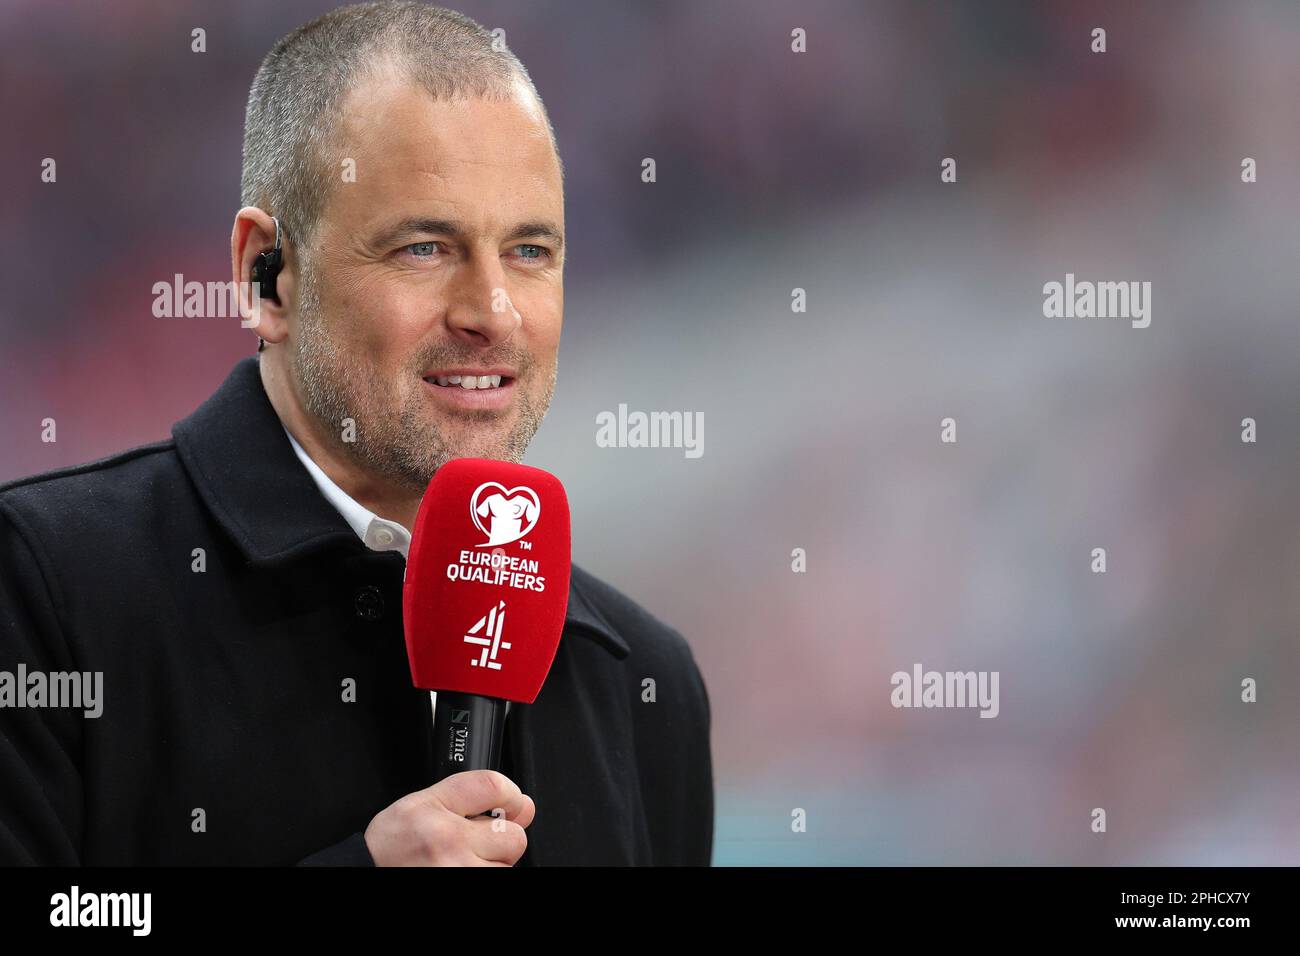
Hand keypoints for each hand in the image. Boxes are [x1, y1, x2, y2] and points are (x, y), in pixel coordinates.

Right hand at [363, 769, 535, 865]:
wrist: (368, 874)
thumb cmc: (392, 846)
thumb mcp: (422, 802)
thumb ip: (472, 794)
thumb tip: (522, 804)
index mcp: (434, 810)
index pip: (494, 786)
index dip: (510, 795)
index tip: (508, 804)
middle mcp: (448, 843)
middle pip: (513, 835)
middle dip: (499, 839)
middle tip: (473, 844)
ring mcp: (458, 873)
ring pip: (507, 866)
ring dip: (492, 865)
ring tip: (463, 862)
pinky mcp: (466, 890)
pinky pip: (495, 879)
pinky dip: (484, 874)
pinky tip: (461, 871)